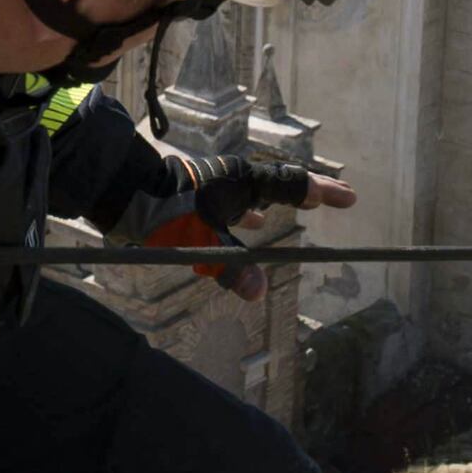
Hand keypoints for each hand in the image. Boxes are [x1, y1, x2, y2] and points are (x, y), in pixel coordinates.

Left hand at [169, 154, 350, 296]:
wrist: (121, 190)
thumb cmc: (164, 211)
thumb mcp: (201, 242)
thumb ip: (230, 268)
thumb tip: (258, 293)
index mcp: (241, 181)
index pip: (292, 184)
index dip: (323, 192)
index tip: (350, 198)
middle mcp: (231, 179)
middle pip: (277, 184)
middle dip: (303, 192)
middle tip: (327, 198)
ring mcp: (212, 186)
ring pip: (253, 193)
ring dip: (274, 201)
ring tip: (295, 207)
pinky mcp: (195, 197)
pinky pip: (233, 203)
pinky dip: (246, 212)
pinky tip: (248, 221)